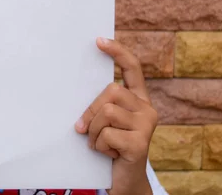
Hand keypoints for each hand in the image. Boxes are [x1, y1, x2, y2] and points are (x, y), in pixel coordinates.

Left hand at [75, 38, 156, 194]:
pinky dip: (99, 146)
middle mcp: (147, 109)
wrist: (124, 182)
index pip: (132, 68)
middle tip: (84, 129)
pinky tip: (108, 154)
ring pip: (106, 113)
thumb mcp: (104, 122)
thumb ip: (100, 104)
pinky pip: (106, 135)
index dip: (118, 52)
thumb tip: (74, 84)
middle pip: (111, 91)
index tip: (99, 40)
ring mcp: (147, 126)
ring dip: (93, 131)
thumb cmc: (109, 147)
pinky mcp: (141, 144)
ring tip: (99, 144)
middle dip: (91, 110)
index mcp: (138, 99)